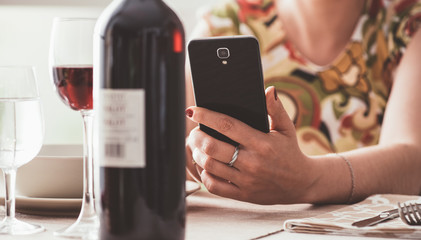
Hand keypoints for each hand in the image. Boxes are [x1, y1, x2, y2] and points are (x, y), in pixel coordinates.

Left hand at [185, 87, 317, 203]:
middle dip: (197, 137)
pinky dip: (204, 175)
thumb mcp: (287, 128)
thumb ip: (276, 109)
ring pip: (210, 166)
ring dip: (198, 154)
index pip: (227, 125)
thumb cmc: (290, 152)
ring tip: (197, 147)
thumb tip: (269, 90)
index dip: (207, 116)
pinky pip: (214, 186)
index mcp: (261, 142)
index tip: (193, 111)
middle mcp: (252, 162)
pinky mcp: (243, 194)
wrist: (301, 184)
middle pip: (213, 147)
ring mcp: (246, 180)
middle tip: (194, 132)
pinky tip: (205, 166)